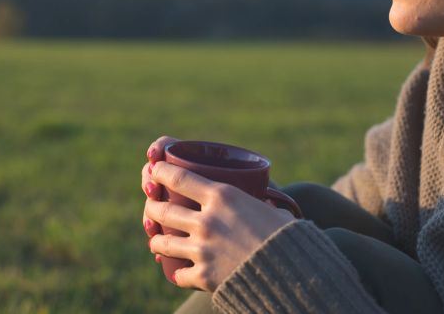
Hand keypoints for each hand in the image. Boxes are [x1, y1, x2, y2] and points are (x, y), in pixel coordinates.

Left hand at [141, 160, 294, 291]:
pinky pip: (178, 273)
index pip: (178, 178)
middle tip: (152, 207)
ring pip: (162, 242)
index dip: (160, 171)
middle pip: (162, 210)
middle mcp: (207, 221)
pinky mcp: (204, 275)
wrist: (291, 273)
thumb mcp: (271, 210)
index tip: (154, 169)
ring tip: (156, 240)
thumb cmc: (286, 236)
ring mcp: (202, 249)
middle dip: (151, 207)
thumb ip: (261, 206)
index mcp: (222, 197)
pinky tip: (177, 270)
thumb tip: (269, 204)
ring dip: (156, 240)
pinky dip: (177, 272)